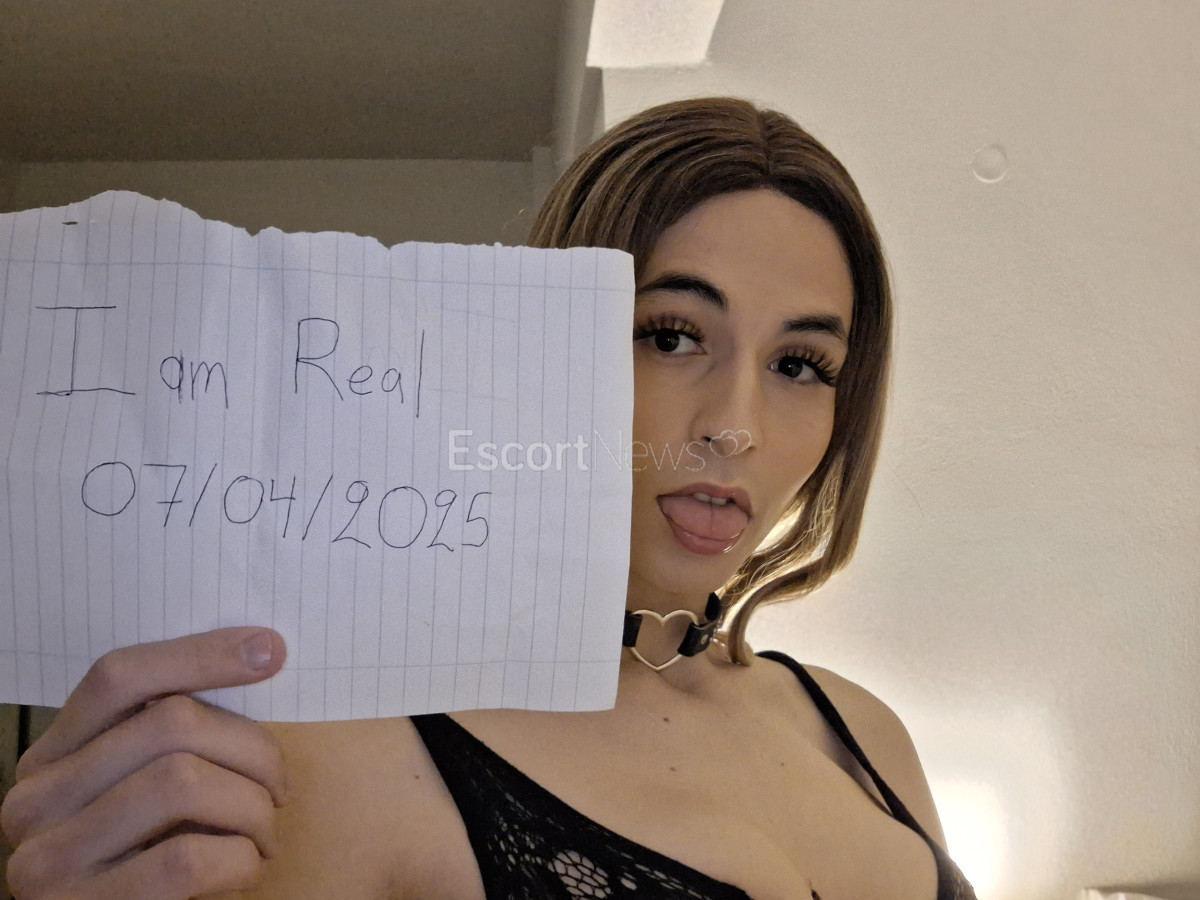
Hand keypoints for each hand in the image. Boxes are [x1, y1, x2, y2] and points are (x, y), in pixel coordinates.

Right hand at [1, 628, 288, 899]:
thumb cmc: (153, 864)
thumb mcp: (146, 794)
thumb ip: (170, 741)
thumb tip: (259, 653)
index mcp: (50, 759)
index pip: (119, 677)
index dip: (200, 654)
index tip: (270, 650)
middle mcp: (34, 802)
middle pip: (169, 722)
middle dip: (253, 751)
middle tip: (280, 790)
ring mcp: (48, 859)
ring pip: (183, 781)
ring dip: (252, 808)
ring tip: (264, 835)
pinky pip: (187, 857)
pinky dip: (239, 859)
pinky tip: (247, 869)